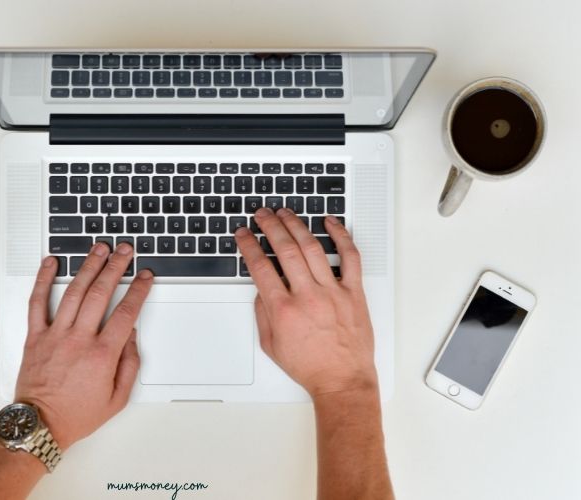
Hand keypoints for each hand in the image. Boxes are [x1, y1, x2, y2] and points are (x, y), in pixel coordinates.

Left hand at [14, 242, 152, 450]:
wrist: (40, 425)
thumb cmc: (75, 414)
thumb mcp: (117, 398)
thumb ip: (129, 365)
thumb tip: (131, 336)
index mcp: (101, 355)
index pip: (126, 312)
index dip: (139, 290)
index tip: (145, 277)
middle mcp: (78, 340)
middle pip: (101, 293)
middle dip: (116, 267)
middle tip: (124, 252)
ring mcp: (55, 335)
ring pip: (74, 292)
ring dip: (88, 266)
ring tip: (98, 249)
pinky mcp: (35, 336)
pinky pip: (37, 302)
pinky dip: (43, 280)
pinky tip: (51, 263)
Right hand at [235, 208, 376, 396]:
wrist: (342, 380)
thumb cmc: (310, 366)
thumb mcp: (271, 345)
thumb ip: (263, 313)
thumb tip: (261, 289)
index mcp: (284, 310)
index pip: (261, 267)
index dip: (249, 246)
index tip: (244, 235)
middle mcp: (308, 297)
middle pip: (285, 250)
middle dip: (269, 227)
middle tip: (262, 215)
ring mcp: (333, 292)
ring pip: (312, 248)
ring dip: (296, 225)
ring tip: (286, 213)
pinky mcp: (354, 292)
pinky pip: (350, 257)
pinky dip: (341, 236)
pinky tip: (330, 223)